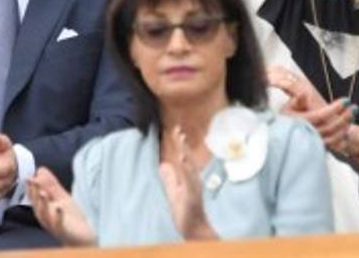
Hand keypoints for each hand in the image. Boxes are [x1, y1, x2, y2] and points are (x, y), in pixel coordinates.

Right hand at [27, 167, 95, 246]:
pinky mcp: (64, 231)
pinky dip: (58, 216)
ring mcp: (53, 225)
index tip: (28, 177)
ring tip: (43, 192)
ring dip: (43, 204)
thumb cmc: (70, 217)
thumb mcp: (61, 197)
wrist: (82, 236)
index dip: (30, 188)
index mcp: (44, 208)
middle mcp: (45, 217)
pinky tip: (59, 208)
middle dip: (34, 193)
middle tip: (33, 181)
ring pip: (45, 215)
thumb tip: (40, 170)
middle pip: (37, 204)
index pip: (34, 197)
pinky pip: (59, 224)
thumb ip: (51, 184)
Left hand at [158, 126, 213, 240]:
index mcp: (188, 178)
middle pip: (187, 158)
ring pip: (189, 166)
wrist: (194, 229)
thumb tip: (163, 164)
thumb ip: (169, 179)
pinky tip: (184, 161)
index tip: (176, 130)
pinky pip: (189, 181)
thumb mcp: (174, 192)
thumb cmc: (185, 211)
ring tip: (181, 140)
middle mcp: (193, 179)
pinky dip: (187, 170)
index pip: (183, 157)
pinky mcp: (191, 196)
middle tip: (178, 129)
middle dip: (182, 144)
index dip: (180, 144)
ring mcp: (193, 187)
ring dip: (185, 153)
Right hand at [267, 65, 353, 151]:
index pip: (322, 115)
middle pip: (331, 127)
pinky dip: (341, 138)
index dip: (335, 108)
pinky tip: (347, 130)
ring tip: (352, 116)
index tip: (346, 100)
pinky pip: (332, 145)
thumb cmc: (284, 122)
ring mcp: (314, 143)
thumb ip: (296, 101)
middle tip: (355, 108)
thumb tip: (304, 93)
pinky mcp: (318, 149)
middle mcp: (308, 134)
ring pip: (334, 137)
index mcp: (301, 122)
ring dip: (345, 126)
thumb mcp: (286, 109)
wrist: (279, 139)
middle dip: (345, 117)